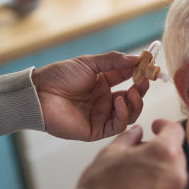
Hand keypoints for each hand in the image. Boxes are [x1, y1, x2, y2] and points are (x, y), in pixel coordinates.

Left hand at [32, 51, 148, 140]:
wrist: (39, 93)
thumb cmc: (60, 76)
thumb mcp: (89, 63)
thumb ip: (114, 61)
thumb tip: (138, 58)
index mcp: (103, 84)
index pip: (129, 80)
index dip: (140, 74)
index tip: (149, 68)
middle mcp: (104, 101)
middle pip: (132, 99)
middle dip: (140, 90)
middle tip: (144, 81)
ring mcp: (101, 116)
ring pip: (129, 114)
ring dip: (135, 103)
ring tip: (131, 92)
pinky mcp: (96, 130)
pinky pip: (117, 126)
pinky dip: (123, 114)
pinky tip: (119, 102)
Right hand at [77, 119, 187, 188]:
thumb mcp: (110, 153)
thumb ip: (129, 138)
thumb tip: (137, 132)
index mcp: (163, 153)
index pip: (175, 130)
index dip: (164, 125)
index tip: (157, 127)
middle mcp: (176, 175)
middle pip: (175, 155)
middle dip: (160, 152)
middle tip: (138, 156)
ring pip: (173, 177)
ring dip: (160, 174)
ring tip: (134, 180)